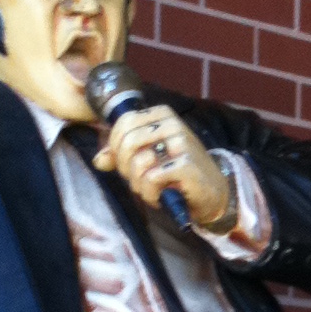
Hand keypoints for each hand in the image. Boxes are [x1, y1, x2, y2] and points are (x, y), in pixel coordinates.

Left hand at [94, 104, 233, 227]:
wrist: (212, 192)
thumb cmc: (175, 173)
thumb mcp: (146, 158)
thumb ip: (121, 156)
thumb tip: (98, 160)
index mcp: (161, 115)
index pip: (123, 123)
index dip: (115, 147)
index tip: (124, 164)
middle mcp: (172, 124)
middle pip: (127, 141)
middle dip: (124, 167)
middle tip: (136, 180)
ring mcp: (182, 143)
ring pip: (137, 162)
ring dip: (138, 184)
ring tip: (151, 189)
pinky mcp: (186, 165)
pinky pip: (150, 179)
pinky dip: (150, 194)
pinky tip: (161, 196)